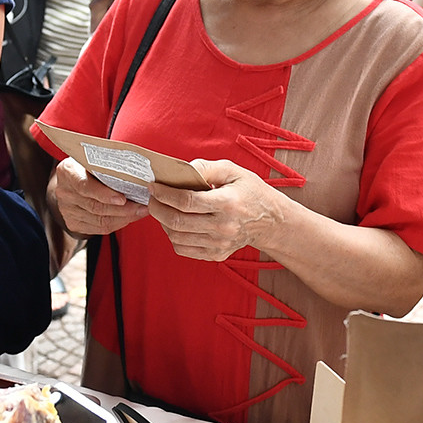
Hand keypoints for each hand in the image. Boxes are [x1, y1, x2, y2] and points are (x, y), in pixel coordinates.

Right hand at [52, 156, 147, 236]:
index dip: (104, 194)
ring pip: (100, 220)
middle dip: (123, 209)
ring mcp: (67, 210)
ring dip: (124, 218)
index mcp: (68, 172)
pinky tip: (129, 217)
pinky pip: (99, 228)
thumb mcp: (92, 160)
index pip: (85, 186)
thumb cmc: (86, 167)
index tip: (123, 198)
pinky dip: (117, 224)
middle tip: (142, 206)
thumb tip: (134, 174)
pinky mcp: (73, 223)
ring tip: (140, 212)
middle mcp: (64, 192)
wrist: (70, 180)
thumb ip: (106, 166)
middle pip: (96, 207)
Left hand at [148, 159, 282, 261]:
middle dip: (156, 208)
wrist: (270, 221)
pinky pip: (184, 249)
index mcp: (227, 203)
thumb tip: (181, 170)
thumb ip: (206, 168)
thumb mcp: (233, 171)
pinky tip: (174, 224)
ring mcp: (220, 244)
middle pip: (177, 222)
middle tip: (151, 198)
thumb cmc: (250, 191)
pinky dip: (173, 237)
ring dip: (162, 223)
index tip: (153, 186)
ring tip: (161, 210)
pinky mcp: (216, 254)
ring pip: (177, 238)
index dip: (164, 194)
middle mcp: (223, 227)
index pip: (186, 201)